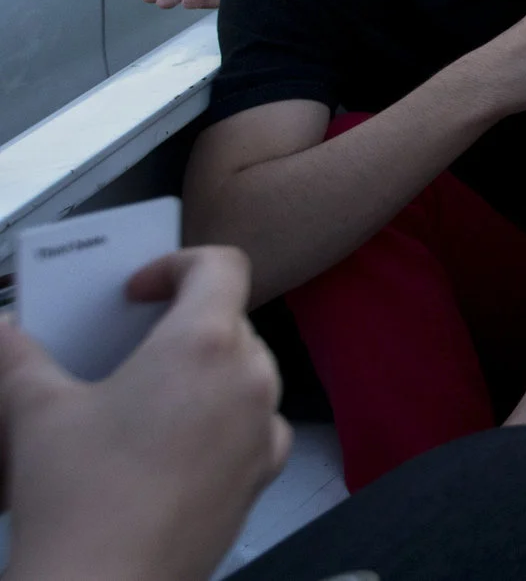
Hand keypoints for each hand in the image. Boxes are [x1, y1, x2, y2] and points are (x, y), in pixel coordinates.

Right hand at [0, 247, 288, 580]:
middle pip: (231, 321)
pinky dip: (222, 421)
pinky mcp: (261, 474)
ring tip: (146, 398)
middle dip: (181, 325)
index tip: (138, 289)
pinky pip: (254, 425)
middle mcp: (249, 379)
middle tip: (130, 347)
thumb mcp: (36, 410)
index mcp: (204, 344)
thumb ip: (18, 355)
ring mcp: (261, 428)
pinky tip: (173, 443)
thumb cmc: (81, 500)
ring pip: (246, 373)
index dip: (177, 263)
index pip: (221, 265)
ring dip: (205, 373)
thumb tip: (4, 330)